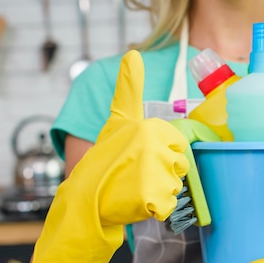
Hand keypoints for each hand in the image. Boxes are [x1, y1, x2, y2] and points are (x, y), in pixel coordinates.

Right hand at [21, 50, 188, 262]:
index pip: (177, 146)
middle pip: (179, 166)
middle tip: (135, 175)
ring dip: (159, 192)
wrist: (84, 199)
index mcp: (150, 126)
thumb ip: (129, 88)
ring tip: (134, 188)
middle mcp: (154, 145)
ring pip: (175, 186)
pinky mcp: (153, 197)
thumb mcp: (118, 120)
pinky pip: (169, 205)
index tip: (139, 158)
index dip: (161, 156)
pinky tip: (137, 203)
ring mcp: (154, 171)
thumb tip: (133, 53)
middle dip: (163, 174)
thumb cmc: (103, 158)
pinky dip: (156, 209)